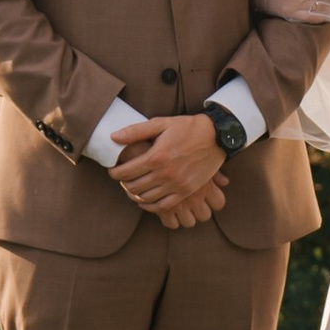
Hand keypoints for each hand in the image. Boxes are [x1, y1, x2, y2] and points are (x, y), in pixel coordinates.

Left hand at [112, 115, 227, 224]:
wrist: (216, 137)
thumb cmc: (187, 128)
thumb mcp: (161, 123)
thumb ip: (136, 131)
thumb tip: (113, 137)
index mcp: (156, 156)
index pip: (126, 171)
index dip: (115, 172)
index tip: (112, 170)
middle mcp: (165, 173)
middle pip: (134, 186)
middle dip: (123, 183)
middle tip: (121, 178)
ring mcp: (176, 185)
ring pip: (146, 198)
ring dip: (134, 194)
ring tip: (131, 187)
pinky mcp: (186, 191)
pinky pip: (163, 206)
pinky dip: (150, 206)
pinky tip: (145, 200)